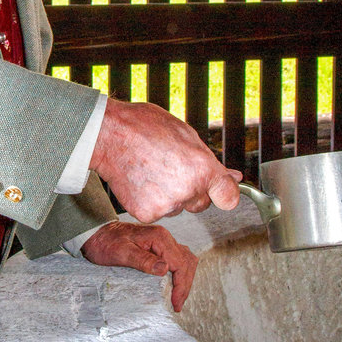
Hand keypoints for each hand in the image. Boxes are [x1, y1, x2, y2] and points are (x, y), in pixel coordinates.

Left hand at [81, 221, 198, 310]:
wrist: (97, 234)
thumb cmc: (106, 243)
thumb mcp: (121, 253)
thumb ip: (142, 260)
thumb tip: (164, 269)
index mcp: (159, 238)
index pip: (180, 263)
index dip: (181, 285)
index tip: (175, 302)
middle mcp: (164, 238)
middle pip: (187, 262)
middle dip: (185, 285)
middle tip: (177, 305)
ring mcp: (162, 242)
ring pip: (185, 260)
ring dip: (185, 279)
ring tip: (178, 298)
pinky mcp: (159, 247)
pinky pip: (177, 259)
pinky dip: (180, 273)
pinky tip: (174, 286)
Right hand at [89, 97, 241, 223]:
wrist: (109, 135)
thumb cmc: (145, 128)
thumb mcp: (186, 135)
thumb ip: (210, 161)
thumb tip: (233, 177)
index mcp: (202, 169)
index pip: (229, 197)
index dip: (225, 194)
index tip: (221, 193)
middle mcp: (188, 190)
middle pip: (200, 203)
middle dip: (192, 190)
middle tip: (171, 169)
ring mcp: (167, 204)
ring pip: (177, 207)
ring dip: (168, 195)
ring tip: (151, 169)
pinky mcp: (147, 213)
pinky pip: (157, 211)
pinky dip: (149, 200)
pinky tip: (141, 181)